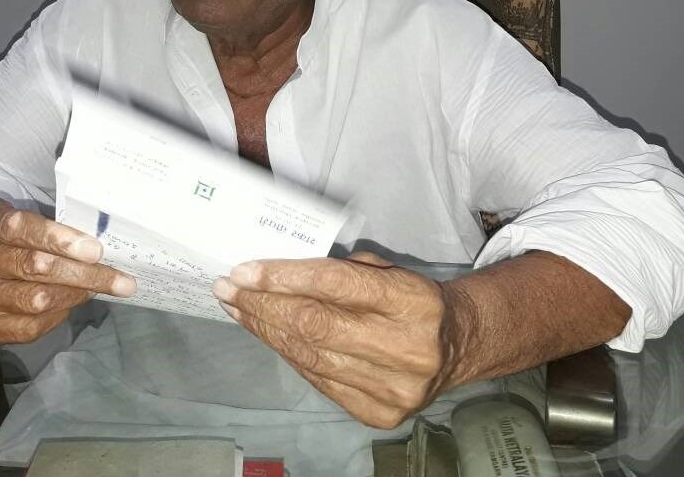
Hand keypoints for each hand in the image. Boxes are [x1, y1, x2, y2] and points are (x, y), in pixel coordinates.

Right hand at [0, 198, 135, 346]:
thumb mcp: (9, 214)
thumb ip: (44, 226)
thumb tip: (95, 249)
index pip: (18, 227)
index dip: (58, 239)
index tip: (95, 250)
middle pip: (31, 267)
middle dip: (82, 274)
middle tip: (121, 281)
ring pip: (32, 302)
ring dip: (74, 296)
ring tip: (98, 290)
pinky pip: (25, 329)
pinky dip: (56, 316)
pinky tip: (69, 304)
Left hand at [212, 252, 457, 428]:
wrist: (456, 345)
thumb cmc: (410, 299)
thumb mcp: (386, 270)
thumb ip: (339, 270)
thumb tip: (274, 271)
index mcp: (411, 301)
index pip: (335, 285)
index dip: (284, 277)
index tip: (244, 270)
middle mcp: (406, 348)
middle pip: (315, 324)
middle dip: (262, 304)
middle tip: (228, 287)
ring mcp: (393, 388)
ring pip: (310, 356)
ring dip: (265, 330)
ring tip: (237, 308)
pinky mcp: (379, 414)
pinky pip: (318, 380)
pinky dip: (287, 354)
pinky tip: (266, 334)